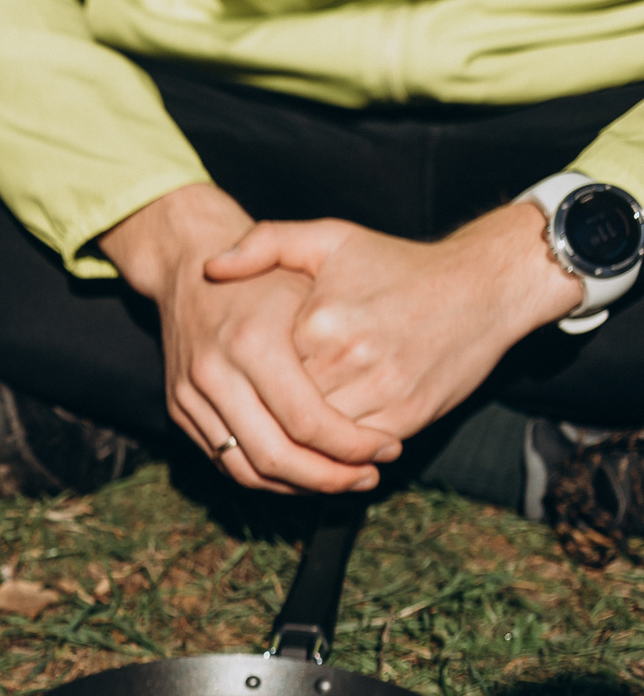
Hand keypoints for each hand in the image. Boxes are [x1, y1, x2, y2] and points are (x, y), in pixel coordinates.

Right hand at [101, 183, 397, 493]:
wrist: (187, 266)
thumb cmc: (265, 275)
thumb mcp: (309, 270)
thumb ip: (338, 321)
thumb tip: (365, 383)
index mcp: (252, 342)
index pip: (307, 421)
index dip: (352, 446)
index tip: (388, 449)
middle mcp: (214, 373)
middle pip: (275, 456)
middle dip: (328, 477)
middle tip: (368, 476)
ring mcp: (190, 396)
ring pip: (245, 468)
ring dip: (296, 485)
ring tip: (340, 480)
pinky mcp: (179, 409)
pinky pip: (224, 461)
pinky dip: (265, 476)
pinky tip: (302, 471)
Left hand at [206, 205, 583, 443]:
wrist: (483, 285)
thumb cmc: (397, 264)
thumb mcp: (330, 239)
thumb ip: (266, 244)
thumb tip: (211, 267)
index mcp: (319, 320)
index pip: (259, 372)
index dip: (244, 383)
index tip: (237, 384)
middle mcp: (349, 358)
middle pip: (282, 411)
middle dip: (264, 421)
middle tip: (248, 423)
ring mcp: (382, 390)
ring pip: (316, 440)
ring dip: (296, 448)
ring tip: (278, 442)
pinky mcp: (409, 415)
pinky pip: (355, 451)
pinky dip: (335, 456)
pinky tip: (320, 448)